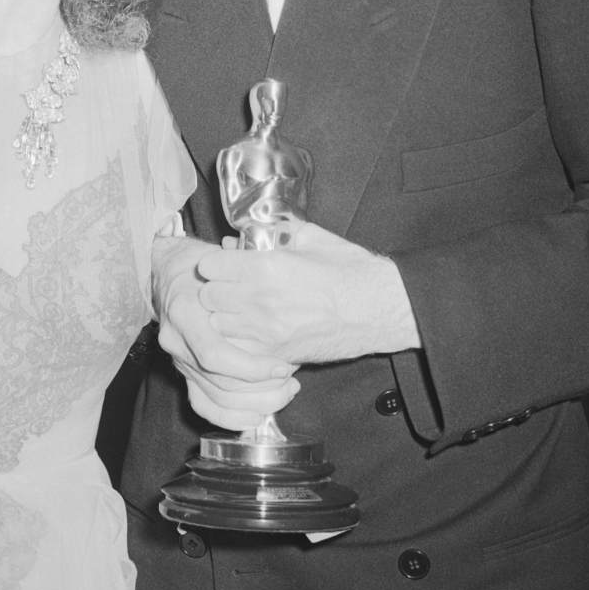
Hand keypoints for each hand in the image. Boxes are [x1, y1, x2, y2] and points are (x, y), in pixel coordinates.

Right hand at [152, 236, 299, 429]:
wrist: (168, 269)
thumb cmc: (204, 262)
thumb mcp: (224, 258)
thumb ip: (247, 274)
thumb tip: (288, 287)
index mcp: (184, 312)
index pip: (216, 355)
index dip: (252, 367)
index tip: (285, 365)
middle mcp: (177, 341)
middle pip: (219, 382)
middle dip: (262, 388)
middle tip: (292, 381)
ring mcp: (178, 359)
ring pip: (215, 398)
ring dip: (254, 403)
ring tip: (284, 393)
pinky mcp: (183, 372)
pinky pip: (203, 405)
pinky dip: (231, 417)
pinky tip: (257, 416)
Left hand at [195, 220, 420, 365]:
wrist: (379, 309)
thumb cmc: (350, 270)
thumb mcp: (310, 237)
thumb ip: (271, 234)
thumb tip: (241, 239)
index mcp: (266, 267)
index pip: (211, 266)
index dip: (214, 262)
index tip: (221, 263)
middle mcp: (260, 301)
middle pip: (209, 297)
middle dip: (214, 289)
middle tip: (226, 286)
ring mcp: (267, 332)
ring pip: (218, 326)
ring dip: (222, 316)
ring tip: (235, 310)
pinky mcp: (277, 354)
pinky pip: (239, 351)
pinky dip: (238, 342)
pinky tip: (250, 333)